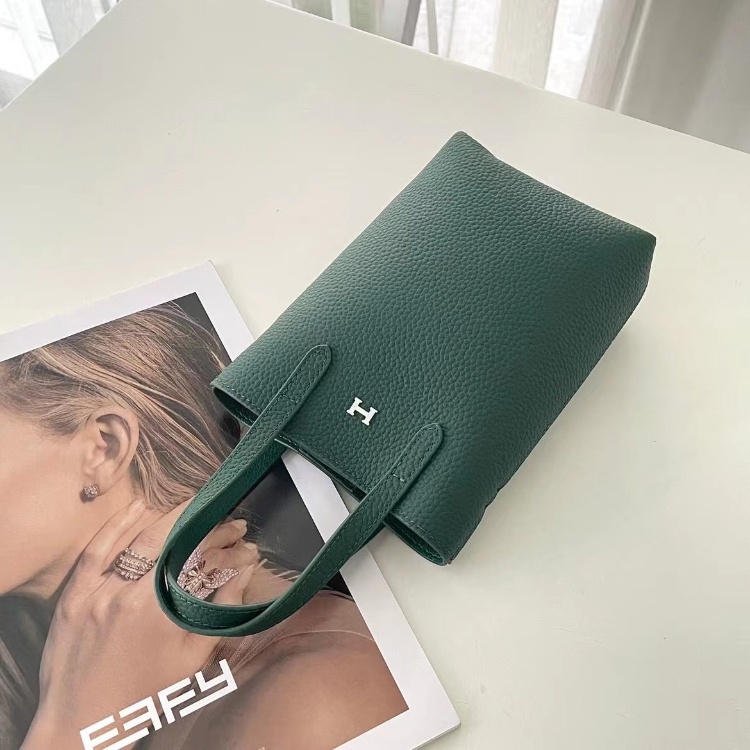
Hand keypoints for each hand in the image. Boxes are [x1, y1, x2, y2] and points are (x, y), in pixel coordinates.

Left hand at [22, 499, 259, 749]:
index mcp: (160, 613)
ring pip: (140, 538)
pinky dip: (118, 524)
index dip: (229, 547)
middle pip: (176, 542)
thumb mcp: (192, 658)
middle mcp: (127, 595)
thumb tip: (244, 570)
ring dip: (174, 517)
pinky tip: (140, 506)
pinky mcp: (74, 595)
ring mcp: (96, 592)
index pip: (202, 562)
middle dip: (209, 525)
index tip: (247, 543)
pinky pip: (97, 549)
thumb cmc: (143, 695)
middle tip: (230, 521)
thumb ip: (220, 610)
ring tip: (198, 506)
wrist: (83, 724)